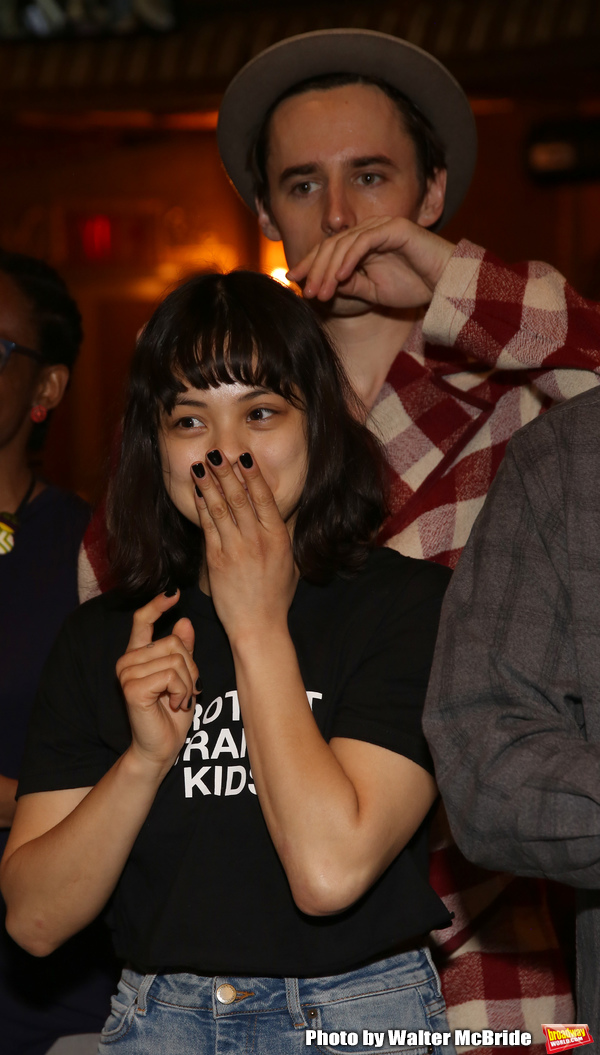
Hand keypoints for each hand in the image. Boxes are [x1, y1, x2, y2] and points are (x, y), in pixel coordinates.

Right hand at [115, 592, 198, 773]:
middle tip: (184, 692)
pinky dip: (181, 692)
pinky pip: (171, 676)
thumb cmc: (172, 714)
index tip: (173, 592)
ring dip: (187, 683)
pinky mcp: (132, 687)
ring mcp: (127, 673)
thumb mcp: (183, 677)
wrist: (161, 747)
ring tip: (178, 701)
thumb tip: (184, 621)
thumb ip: (183, 651)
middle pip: (174, 643)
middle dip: (190, 668)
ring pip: (176, 660)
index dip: (157, 605)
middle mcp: (127, 661)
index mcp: (138, 655)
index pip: (142, 621)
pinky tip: (173, 706)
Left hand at [191, 451, 297, 641]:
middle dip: (226, 472)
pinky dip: (202, 507)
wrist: (258, 627)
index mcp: (278, 538)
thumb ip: (283, 537)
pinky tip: (197, 492)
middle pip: (239, 498)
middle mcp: (257, 540)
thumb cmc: (275, 597)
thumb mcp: (290, 563)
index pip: (264, 498)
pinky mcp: (217, 561)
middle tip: (217, 452)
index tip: (244, 457)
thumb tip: (278, 515)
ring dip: (210, 484)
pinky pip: (208, 527)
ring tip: (202, 464)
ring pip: (220, 509)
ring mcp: (236, 549)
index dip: (252, 475)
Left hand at [286, 216, 455, 309]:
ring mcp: (381, 226)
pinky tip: (339, 277)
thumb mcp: (373, 292)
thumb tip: (322, 285)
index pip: (329, 250)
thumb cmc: (415, 287)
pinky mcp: (394, 228)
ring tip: (320, 291)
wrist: (448, 285)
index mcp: (363, 244)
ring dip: (328, 269)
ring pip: (344, 243)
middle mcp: (369, 230)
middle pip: (331, 245)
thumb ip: (349, 285)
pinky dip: (349, 259)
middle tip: (305, 291)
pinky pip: (364, 242)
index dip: (310, 264)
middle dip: (314, 268)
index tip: (293, 281)